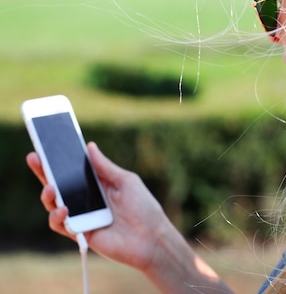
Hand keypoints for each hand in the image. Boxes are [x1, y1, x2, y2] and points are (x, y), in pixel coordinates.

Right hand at [26, 142, 172, 272]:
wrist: (151, 239)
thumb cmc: (144, 208)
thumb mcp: (126, 182)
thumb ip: (105, 167)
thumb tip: (89, 146)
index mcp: (99, 184)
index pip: (75, 170)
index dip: (60, 160)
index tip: (46, 146)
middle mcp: (88, 199)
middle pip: (60, 184)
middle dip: (44, 171)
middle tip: (34, 158)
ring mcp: (83, 216)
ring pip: (54, 204)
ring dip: (48, 196)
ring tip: (50, 189)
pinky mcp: (80, 233)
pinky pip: (60, 225)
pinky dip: (57, 217)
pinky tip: (63, 210)